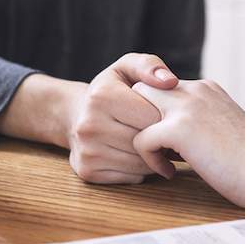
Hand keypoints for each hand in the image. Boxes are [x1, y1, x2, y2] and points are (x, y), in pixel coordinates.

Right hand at [65, 53, 178, 183]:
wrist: (74, 114)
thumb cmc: (109, 89)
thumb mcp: (126, 67)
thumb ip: (149, 66)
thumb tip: (170, 82)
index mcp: (102, 96)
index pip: (152, 117)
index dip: (166, 117)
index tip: (166, 115)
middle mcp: (90, 125)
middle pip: (146, 142)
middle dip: (161, 139)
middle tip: (166, 133)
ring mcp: (87, 151)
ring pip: (141, 163)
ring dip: (154, 157)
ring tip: (153, 144)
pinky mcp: (88, 171)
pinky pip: (131, 177)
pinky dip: (141, 170)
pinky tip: (137, 156)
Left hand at [132, 79, 244, 207]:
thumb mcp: (224, 124)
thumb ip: (201, 119)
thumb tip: (179, 134)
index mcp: (205, 88)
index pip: (161, 86)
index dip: (155, 111)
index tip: (165, 140)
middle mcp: (193, 91)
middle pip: (142, 90)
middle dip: (139, 116)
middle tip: (152, 146)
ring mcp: (185, 108)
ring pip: (135, 110)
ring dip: (142, 135)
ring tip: (159, 158)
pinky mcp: (178, 130)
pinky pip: (141, 140)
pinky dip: (149, 160)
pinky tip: (169, 171)